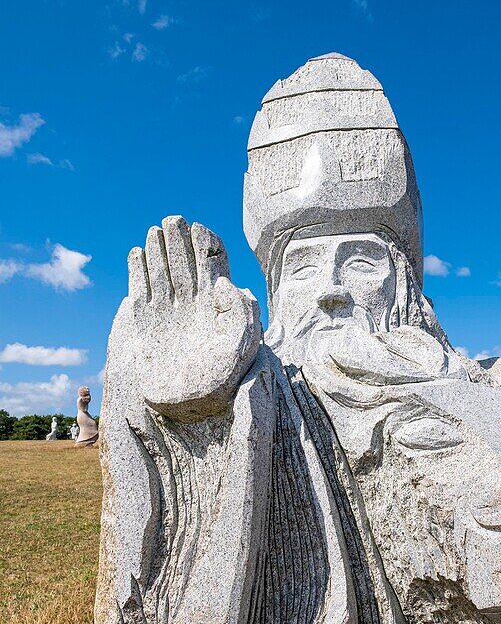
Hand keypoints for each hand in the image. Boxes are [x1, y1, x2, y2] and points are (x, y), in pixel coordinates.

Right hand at [128, 216, 260, 421]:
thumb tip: (223, 281)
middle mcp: (193, 305)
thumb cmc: (223, 376)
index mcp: (217, 305)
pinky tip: (135, 252)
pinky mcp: (146, 323)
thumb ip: (240, 311)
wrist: (190, 405)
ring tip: (155, 230)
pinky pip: (141, 291)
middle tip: (174, 219)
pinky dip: (136, 272)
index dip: (206, 245)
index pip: (212, 265)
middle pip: (185, 263)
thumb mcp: (242, 343)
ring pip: (163, 272)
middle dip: (180, 240)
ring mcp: (169, 312)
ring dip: (158, 251)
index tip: (199, 228)